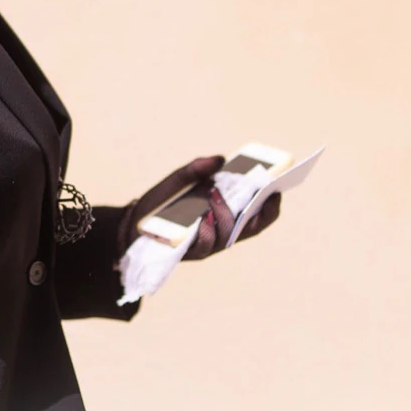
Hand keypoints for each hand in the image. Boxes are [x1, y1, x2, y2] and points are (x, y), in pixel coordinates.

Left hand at [117, 155, 282, 262]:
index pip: (258, 215)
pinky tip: (202, 216)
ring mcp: (208, 243)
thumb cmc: (162, 203)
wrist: (133, 223)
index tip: (277, 188)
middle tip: (258, 191)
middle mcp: (222, 232)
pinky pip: (204, 244)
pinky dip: (206, 229)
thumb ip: (198, 168)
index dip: (271, 205)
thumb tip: (220, 158)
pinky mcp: (191, 252)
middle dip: (258, 210)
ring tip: (215, 193)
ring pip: (228, 234)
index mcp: (227, 215)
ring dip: (225, 214)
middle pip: (251, 227)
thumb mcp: (180, 180)